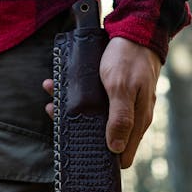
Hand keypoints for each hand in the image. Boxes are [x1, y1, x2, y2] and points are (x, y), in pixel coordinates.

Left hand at [42, 37, 160, 168]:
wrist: (135, 33)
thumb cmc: (128, 60)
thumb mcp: (120, 88)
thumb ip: (120, 119)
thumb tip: (116, 149)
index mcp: (137, 121)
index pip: (122, 155)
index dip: (105, 159)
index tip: (81, 153)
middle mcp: (132, 118)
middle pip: (106, 139)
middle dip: (82, 133)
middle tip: (57, 117)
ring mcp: (123, 107)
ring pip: (97, 121)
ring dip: (75, 114)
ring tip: (53, 101)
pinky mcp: (115, 97)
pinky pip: (96, 106)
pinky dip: (79, 102)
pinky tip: (62, 90)